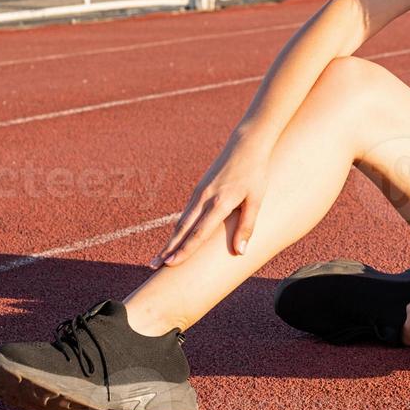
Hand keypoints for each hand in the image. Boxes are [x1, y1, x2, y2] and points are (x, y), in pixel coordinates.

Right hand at [150, 136, 269, 267]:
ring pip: (182, 221)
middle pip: (183, 229)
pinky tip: (175, 238)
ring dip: (170, 239)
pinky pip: (186, 212)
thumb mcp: (256, 200)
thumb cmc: (255, 173)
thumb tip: (240, 252)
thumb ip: (247, 226)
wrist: (246, 144)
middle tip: (153, 265)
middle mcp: (204, 198)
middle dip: (168, 248)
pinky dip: (179, 228)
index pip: (199, 232)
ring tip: (160, 256)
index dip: (185, 250)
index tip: (171, 264)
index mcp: (220, 202)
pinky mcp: (199, 189)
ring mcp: (200, 192)